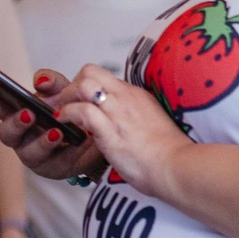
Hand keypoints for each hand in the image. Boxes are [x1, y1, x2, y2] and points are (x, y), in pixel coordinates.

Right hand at [0, 71, 106, 181]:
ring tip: (56, 131)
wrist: (99, 133)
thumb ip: (52, 82)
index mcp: (17, 112)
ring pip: (27, 152)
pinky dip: (58, 150)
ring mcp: (34, 153)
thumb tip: (40, 81)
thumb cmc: (73, 110)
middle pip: (5, 133)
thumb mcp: (65, 90)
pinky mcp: (52, 167)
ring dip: (40, 141)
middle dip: (14, 123)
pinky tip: (64, 138)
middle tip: (28, 114)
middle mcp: (21, 135)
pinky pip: (52, 161)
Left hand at [53, 64, 193, 200]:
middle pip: (90, 71)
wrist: (176, 166)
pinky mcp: (110, 130)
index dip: (86, 85)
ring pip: (83, 85)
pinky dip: (68, 114)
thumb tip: (123, 121)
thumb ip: (134, 116)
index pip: (103, 75)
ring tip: (62, 113)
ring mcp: (117, 112)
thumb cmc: (167, 154)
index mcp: (136, 95)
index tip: (79, 100)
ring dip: (66, 98)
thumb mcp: (151, 123)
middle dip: (72, 85)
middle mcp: (125, 98)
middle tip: (66, 104)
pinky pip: (82, 111)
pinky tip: (64, 122)